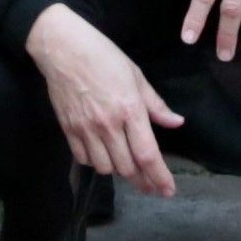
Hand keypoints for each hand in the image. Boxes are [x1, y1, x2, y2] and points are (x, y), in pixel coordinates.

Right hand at [26, 3, 184, 192]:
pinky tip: (103, 154)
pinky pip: (84, 159)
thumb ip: (156, 104)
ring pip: (105, 168)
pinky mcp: (68, 130)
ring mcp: (86, 129)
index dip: (159, 177)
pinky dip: (95, 162)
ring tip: (127, 165)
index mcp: (129, 109)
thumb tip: (176, 123)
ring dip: (118, 170)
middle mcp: (108, 124)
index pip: (147, 154)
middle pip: (127, 167)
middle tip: (151, 183)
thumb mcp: (136, 76)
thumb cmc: (104, 56)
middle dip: (142, 179)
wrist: (63, 49)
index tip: (168, 191)